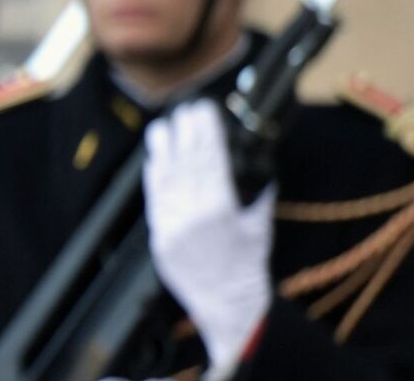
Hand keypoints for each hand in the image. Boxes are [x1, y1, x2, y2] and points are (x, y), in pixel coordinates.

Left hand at [144, 99, 273, 379]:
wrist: (227, 304)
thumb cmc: (248, 266)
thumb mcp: (259, 226)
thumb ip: (256, 195)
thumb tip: (255, 164)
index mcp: (220, 209)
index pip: (210, 159)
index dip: (206, 131)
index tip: (204, 110)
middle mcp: (191, 213)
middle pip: (185, 162)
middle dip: (185, 132)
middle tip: (185, 109)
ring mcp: (170, 224)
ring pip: (164, 176)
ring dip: (164, 148)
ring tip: (164, 125)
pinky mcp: (158, 235)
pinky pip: (154, 198)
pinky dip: (154, 175)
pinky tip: (154, 158)